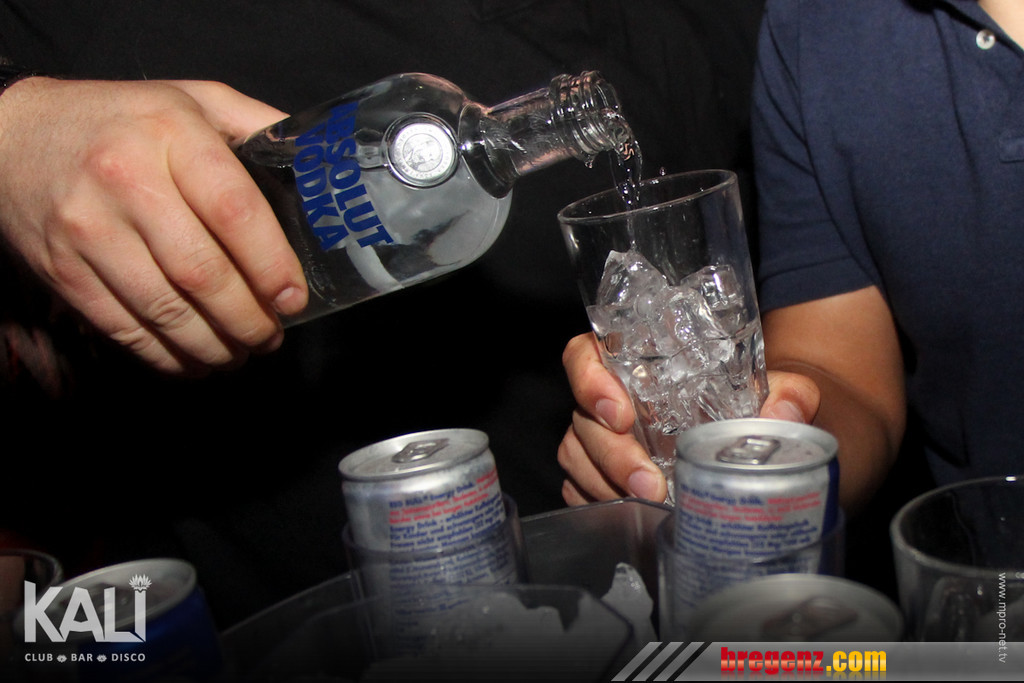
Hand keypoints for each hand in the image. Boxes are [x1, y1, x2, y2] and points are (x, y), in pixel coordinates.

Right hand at [0, 78, 307, 374]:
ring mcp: (89, 229)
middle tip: (269, 336)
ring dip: (213, 345)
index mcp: (171, 134)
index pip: (235, 212)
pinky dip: (165, 356)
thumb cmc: (119, 119)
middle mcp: (127, 180)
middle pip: (203, 273)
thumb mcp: (191, 99)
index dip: (272, 265)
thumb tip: (318, 160)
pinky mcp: (63, 269)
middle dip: (247, 319)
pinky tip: (193, 360)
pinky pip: (123, 328)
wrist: (10, 136)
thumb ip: (254, 124)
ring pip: (165, 310)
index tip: (293, 299)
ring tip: (239, 353)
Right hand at [557, 332, 820, 504]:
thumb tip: (784, 412)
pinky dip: (599, 503)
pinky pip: (579, 488)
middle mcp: (610, 395)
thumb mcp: (781, 388)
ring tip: (650, 502)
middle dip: (611, 453)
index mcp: (636, 360)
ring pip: (576, 455)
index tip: (618, 412)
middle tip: (649, 482)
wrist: (755, 436)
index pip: (586, 355)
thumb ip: (790, 392)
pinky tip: (629, 515)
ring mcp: (599, 436)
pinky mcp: (599, 473)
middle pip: (582, 417)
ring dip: (605, 482)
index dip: (589, 380)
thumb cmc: (754, 402)